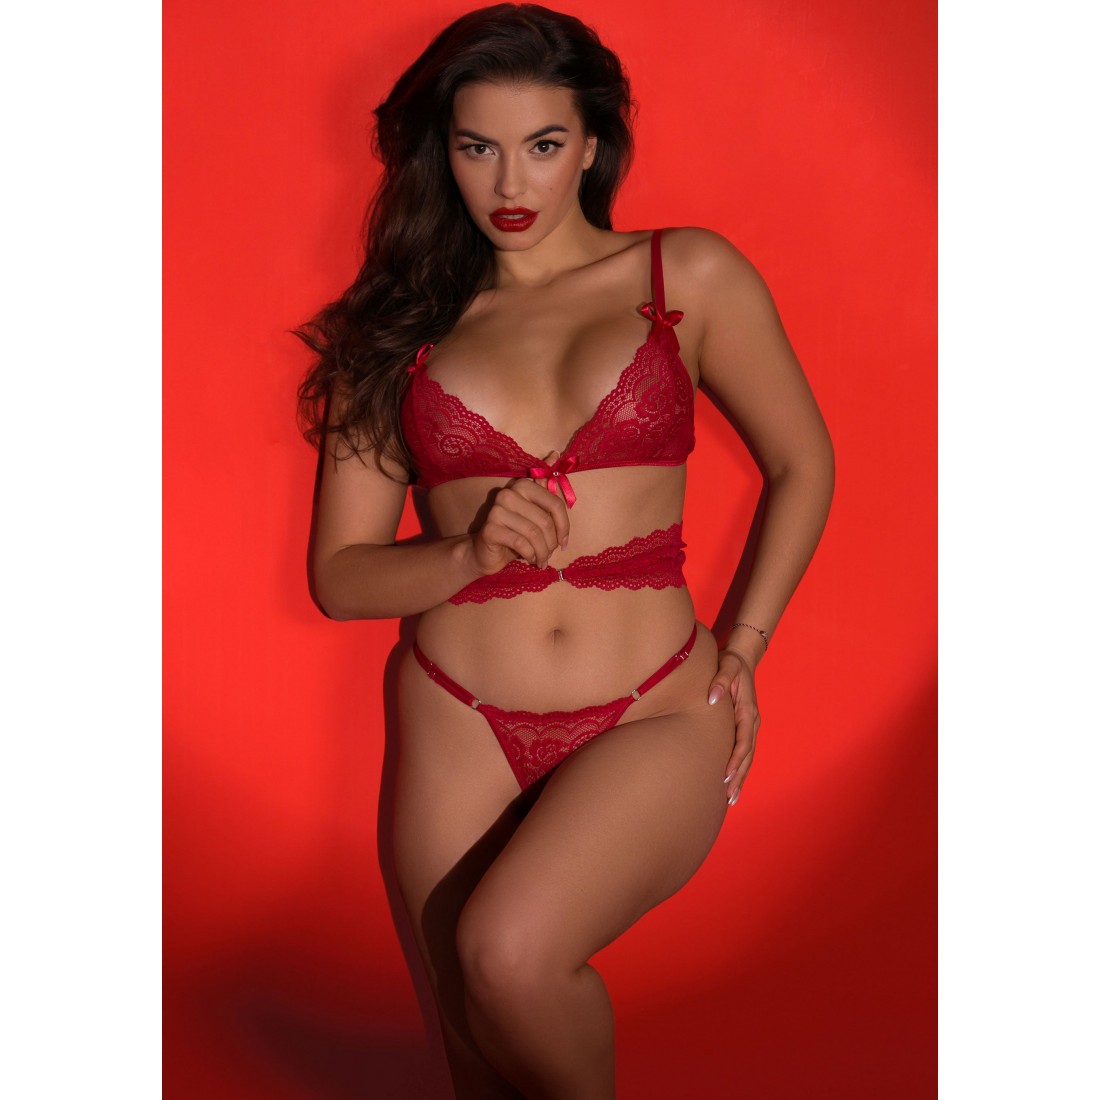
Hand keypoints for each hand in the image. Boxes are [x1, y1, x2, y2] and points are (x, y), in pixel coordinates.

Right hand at [468, 451, 570, 575]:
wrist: (485, 552)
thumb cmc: (515, 531)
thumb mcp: (534, 511)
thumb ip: (545, 485)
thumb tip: (556, 453)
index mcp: (522, 485)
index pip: (555, 504)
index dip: (564, 526)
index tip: (563, 542)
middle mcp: (508, 494)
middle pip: (545, 520)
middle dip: (551, 542)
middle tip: (550, 553)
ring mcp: (496, 511)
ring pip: (533, 534)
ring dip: (542, 551)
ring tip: (542, 559)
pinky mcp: (490, 529)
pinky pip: (521, 543)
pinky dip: (530, 555)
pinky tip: (531, 560)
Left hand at [708, 647, 759, 805]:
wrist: (742, 658)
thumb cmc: (732, 662)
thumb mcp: (727, 665)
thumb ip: (720, 680)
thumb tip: (711, 698)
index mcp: (748, 710)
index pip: (743, 741)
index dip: (735, 760)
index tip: (725, 775)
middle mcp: (752, 721)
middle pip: (747, 756)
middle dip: (739, 777)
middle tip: (728, 798)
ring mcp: (749, 725)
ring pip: (746, 757)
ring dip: (740, 777)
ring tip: (731, 798)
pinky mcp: (744, 726)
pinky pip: (743, 751)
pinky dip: (738, 767)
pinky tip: (730, 781)